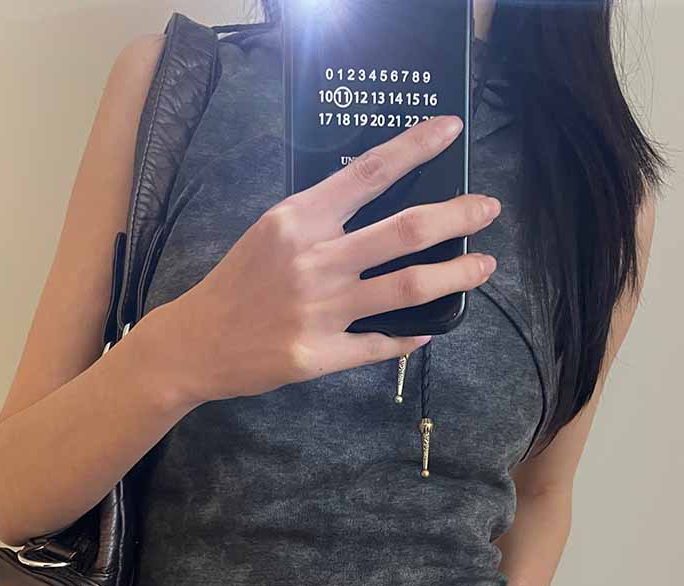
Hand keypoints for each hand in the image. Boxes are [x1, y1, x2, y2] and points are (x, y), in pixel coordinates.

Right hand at [150, 114, 501, 407]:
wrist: (195, 342)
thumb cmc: (237, 283)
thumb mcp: (271, 231)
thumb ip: (322, 218)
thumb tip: (379, 205)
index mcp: (299, 218)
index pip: (369, 172)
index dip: (416, 148)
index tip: (451, 132)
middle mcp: (315, 260)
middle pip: (406, 230)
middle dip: (457, 216)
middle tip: (487, 210)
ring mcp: (321, 310)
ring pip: (408, 288)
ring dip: (455, 276)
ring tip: (483, 267)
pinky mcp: (320, 354)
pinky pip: (382, 344)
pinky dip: (413, 336)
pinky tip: (432, 328)